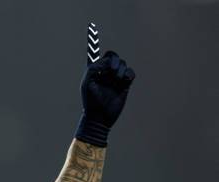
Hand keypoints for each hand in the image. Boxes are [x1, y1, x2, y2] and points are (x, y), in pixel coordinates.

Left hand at [75, 24, 134, 146]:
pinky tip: (123, 82)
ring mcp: (115, 78)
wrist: (100, 117)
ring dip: (119, 71)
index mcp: (94, 70)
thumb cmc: (90, 101)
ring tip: (115, 81)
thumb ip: (94, 68)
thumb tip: (105, 62)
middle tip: (110, 70)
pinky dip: (127, 75)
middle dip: (113, 60)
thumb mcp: (88, 83)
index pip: (94, 53)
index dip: (93, 41)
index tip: (92, 28)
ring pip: (122, 64)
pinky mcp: (125, 84)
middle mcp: (105, 72)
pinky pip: (130, 72)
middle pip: (112, 55)